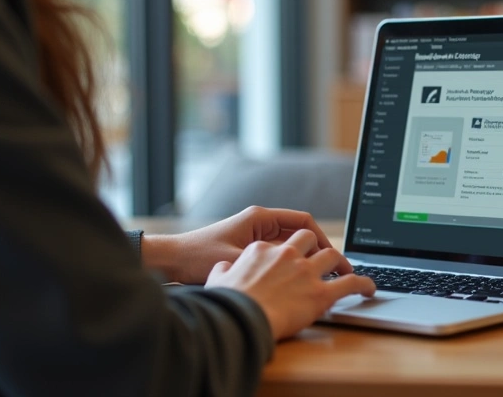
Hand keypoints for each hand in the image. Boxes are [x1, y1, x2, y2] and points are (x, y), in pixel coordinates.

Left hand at [142, 206, 349, 283]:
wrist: (169, 260)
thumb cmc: (197, 257)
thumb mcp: (236, 259)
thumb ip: (267, 262)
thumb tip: (297, 270)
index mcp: (259, 218)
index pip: (303, 221)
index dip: (322, 239)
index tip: (333, 257)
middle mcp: (258, 224)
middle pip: (300, 233)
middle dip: (318, 250)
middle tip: (333, 270)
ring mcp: (253, 236)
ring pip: (290, 245)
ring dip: (304, 260)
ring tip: (318, 278)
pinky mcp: (248, 249)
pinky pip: (277, 255)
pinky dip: (289, 266)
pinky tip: (294, 283)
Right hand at [205, 230, 375, 339]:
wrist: (240, 318)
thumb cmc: (227, 303)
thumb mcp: (218, 280)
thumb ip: (224, 271)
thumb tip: (223, 269)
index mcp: (262, 250)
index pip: (281, 245)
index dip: (289, 253)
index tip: (292, 261)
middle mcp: (287, 256)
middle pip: (310, 239)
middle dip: (316, 247)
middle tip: (321, 260)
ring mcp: (306, 272)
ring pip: (332, 255)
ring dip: (340, 262)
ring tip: (347, 271)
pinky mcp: (321, 292)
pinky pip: (351, 283)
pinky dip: (364, 284)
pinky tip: (369, 289)